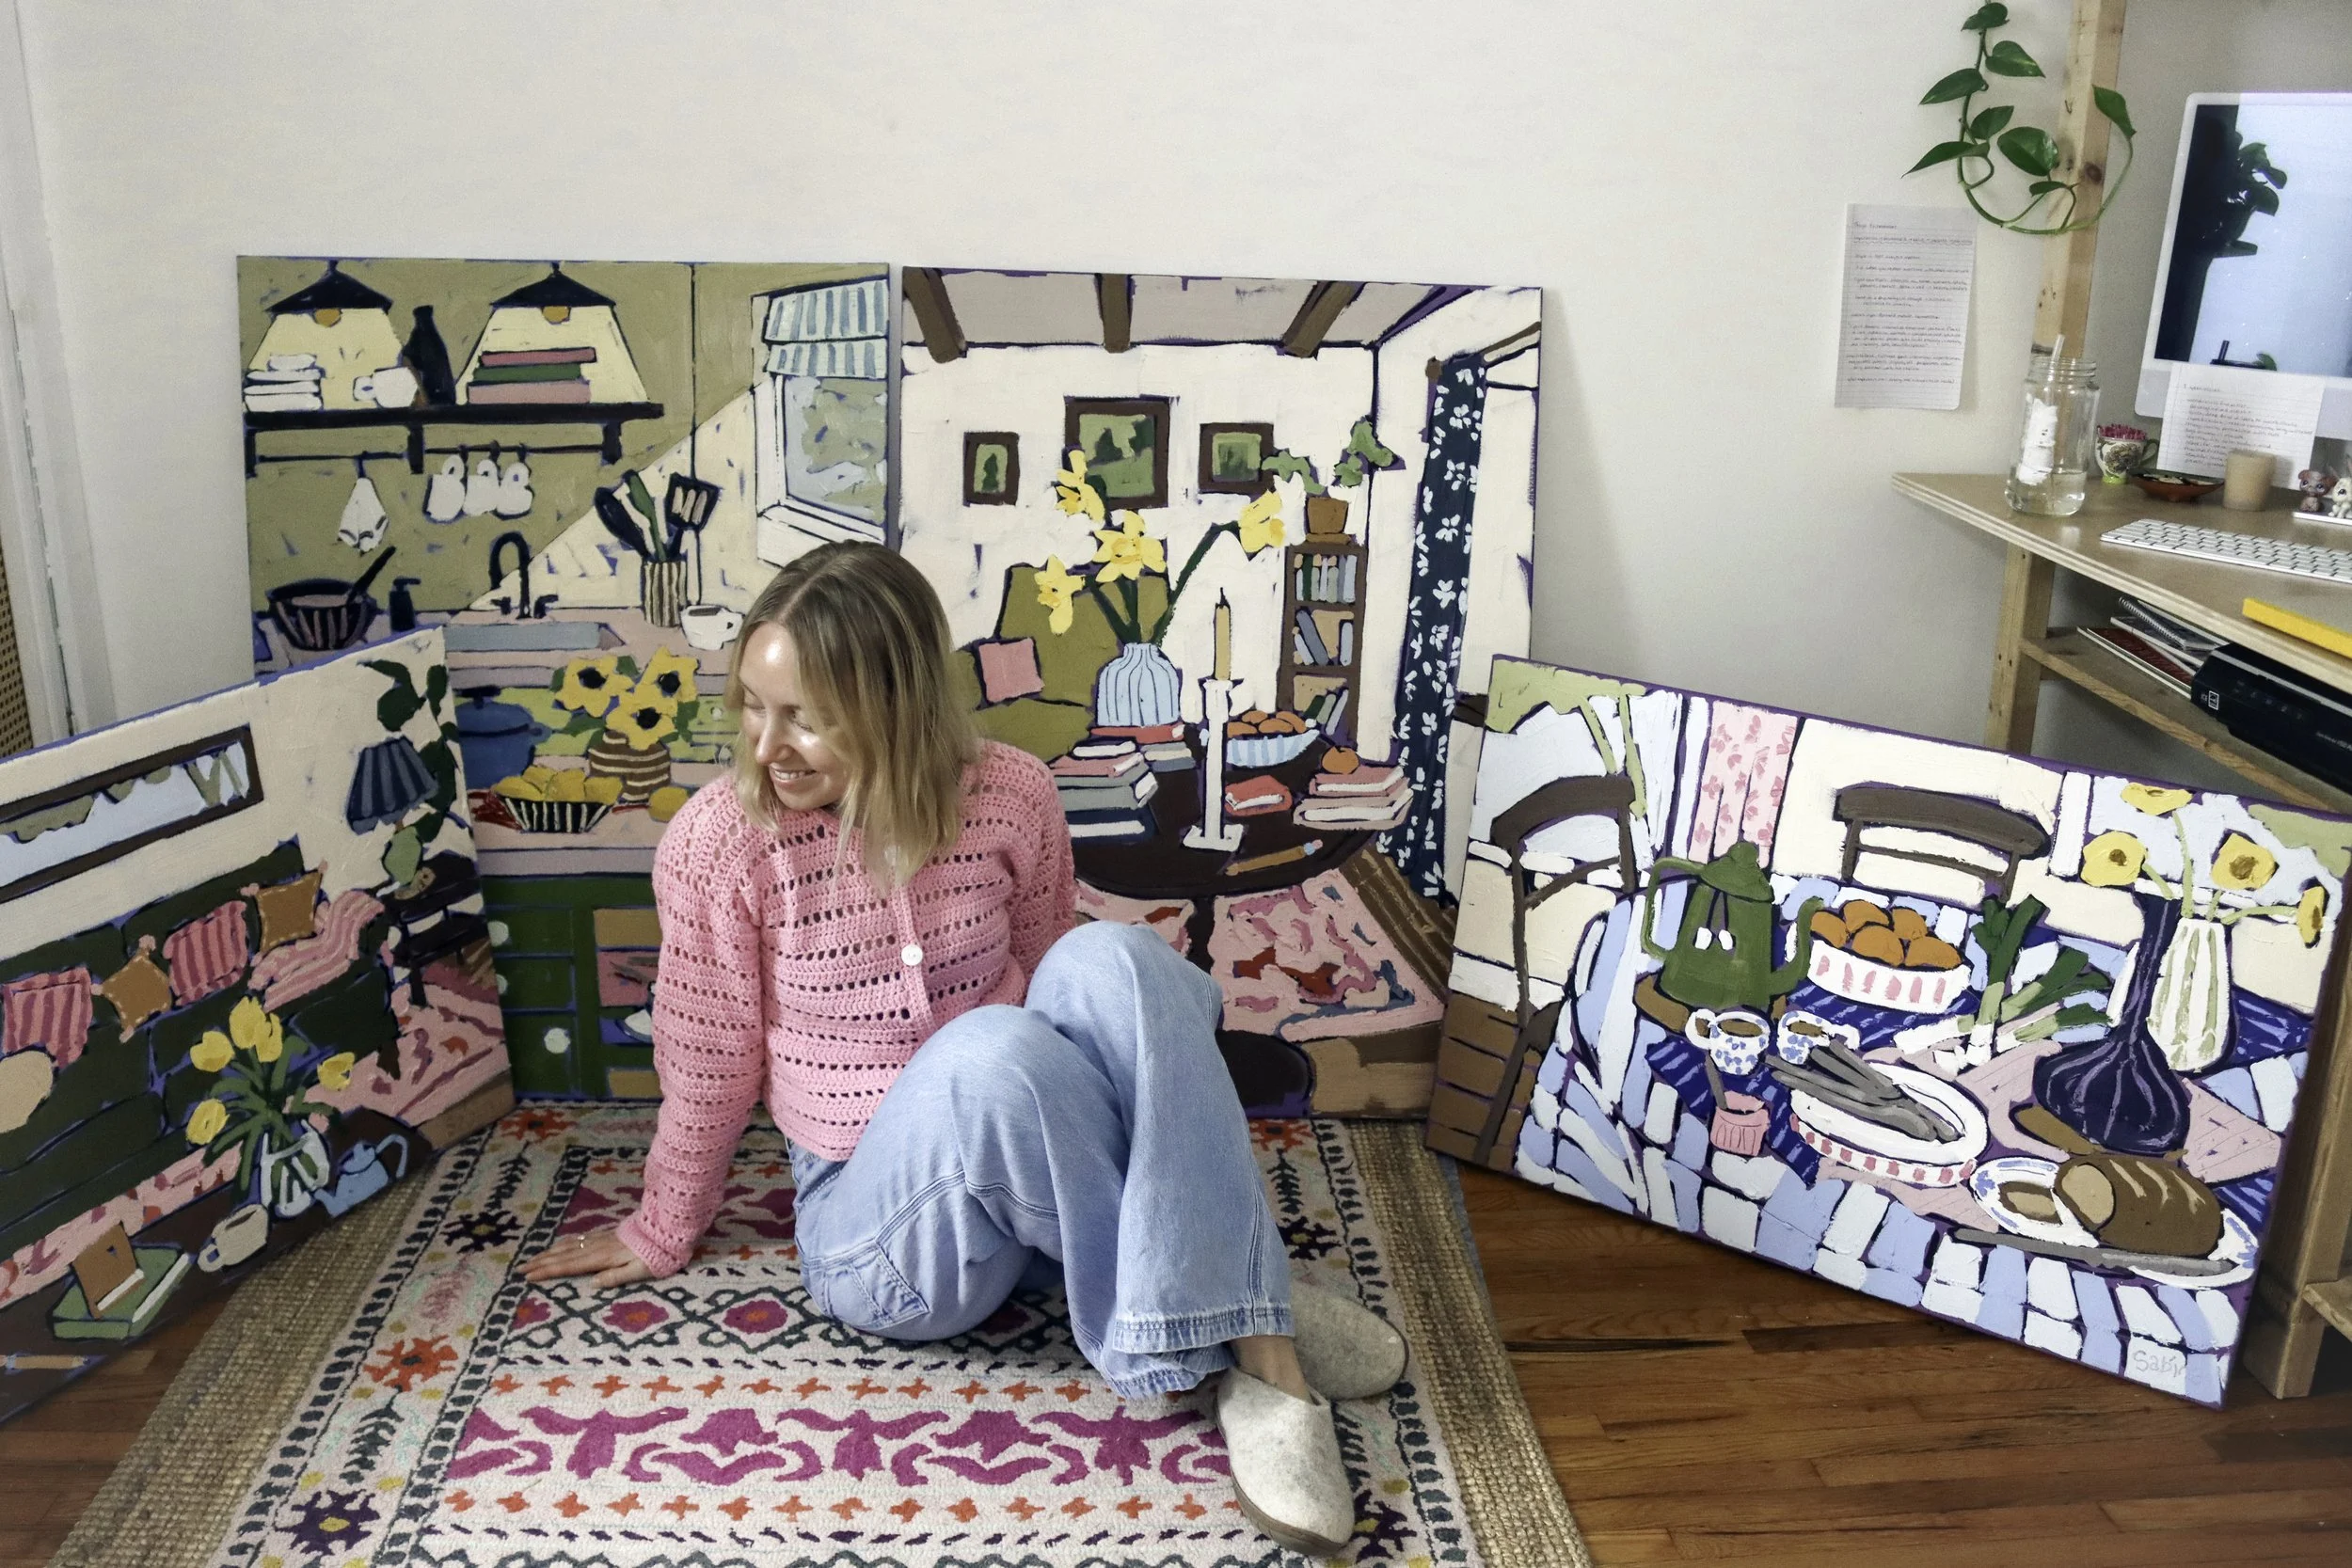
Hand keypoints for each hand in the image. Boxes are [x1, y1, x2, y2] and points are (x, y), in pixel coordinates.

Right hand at [518, 1225, 654, 1289]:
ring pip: (568, 1246)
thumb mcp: (639, 1270)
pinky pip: (578, 1240)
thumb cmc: (656, 1254)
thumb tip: (592, 1284)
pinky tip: (559, 1245)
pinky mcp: (605, 1235)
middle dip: (540, 1262)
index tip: (528, 1276)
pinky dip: (564, 1244)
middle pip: (563, 1255)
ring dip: (549, 1253)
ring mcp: (600, 1240)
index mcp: (601, 1258)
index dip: (548, 1271)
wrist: (666, 1229)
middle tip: (519, 1268)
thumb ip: (616, 1277)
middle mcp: (596, 1247)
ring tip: (532, 1258)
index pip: (569, 1266)